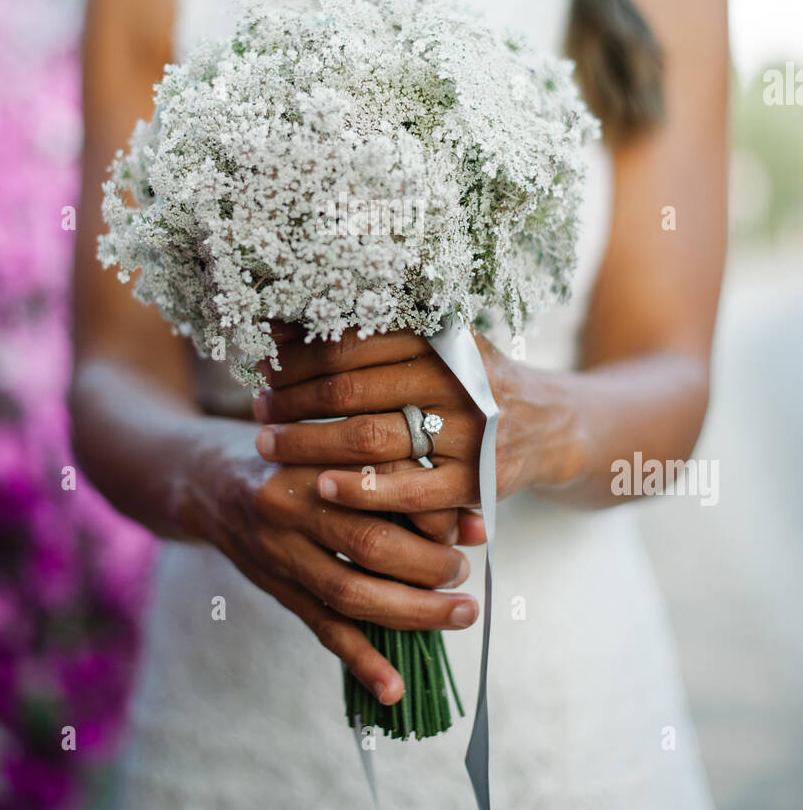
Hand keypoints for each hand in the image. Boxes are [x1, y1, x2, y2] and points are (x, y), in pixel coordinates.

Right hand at [172, 445, 479, 706]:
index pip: (385, 489)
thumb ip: (400, 476)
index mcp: (315, 458)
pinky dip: (361, 661)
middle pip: (370, 545)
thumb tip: (477, 522)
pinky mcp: (276, 588)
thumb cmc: (297, 456)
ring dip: (412, 613)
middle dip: (430, 567)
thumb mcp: (338, 448)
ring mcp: (279, 551)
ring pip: (349, 593)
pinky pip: (322, 629)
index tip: (473, 526)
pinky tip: (393, 690)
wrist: (209, 480)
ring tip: (458, 615)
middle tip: (465, 575)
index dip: (435, 511)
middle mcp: (292, 504)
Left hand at [252, 327, 499, 528]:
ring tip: (270, 446)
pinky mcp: (479, 479)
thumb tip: (288, 318)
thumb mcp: (441, 343)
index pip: (352, 341)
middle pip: (351, 388)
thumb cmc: (472, 381)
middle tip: (257, 409)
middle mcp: (456, 378)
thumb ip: (379, 333)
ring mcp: (470, 431)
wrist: (552, 424)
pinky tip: (321, 488)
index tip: (265, 362)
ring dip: (309, 444)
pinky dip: (361, 490)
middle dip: (292, 400)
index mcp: (441, 337)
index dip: (299, 353)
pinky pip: (409, 491)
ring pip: (370, 437)